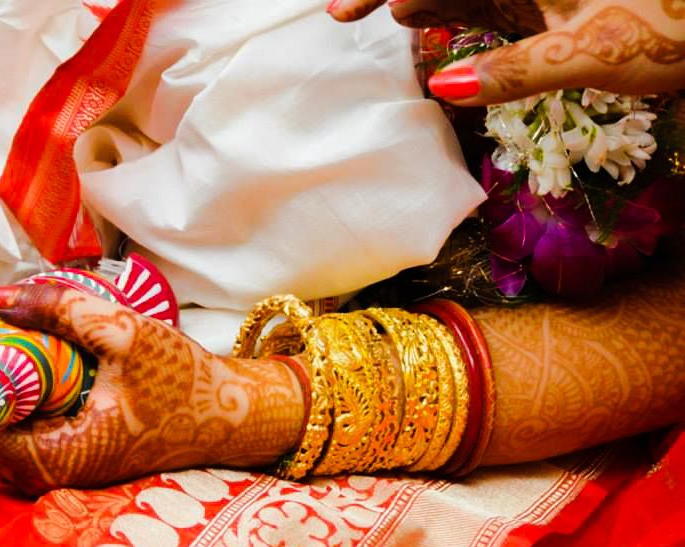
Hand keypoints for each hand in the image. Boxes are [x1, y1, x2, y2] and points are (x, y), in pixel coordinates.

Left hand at [0, 285, 305, 494]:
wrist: (226, 416)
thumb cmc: (184, 383)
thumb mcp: (127, 335)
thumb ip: (60, 310)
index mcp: (54, 457)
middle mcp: (41, 471)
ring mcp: (49, 462)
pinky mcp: (59, 449)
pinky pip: (13, 414)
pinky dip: (8, 378)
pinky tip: (18, 343)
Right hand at [328, 0, 684, 104]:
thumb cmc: (672, 29)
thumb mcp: (591, 51)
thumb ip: (513, 71)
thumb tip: (443, 89)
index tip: (342, 13)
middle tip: (344, 16)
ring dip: (422, 0)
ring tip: (384, 18)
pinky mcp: (547, 1)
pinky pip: (485, 2)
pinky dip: (453, 11)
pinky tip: (427, 22)